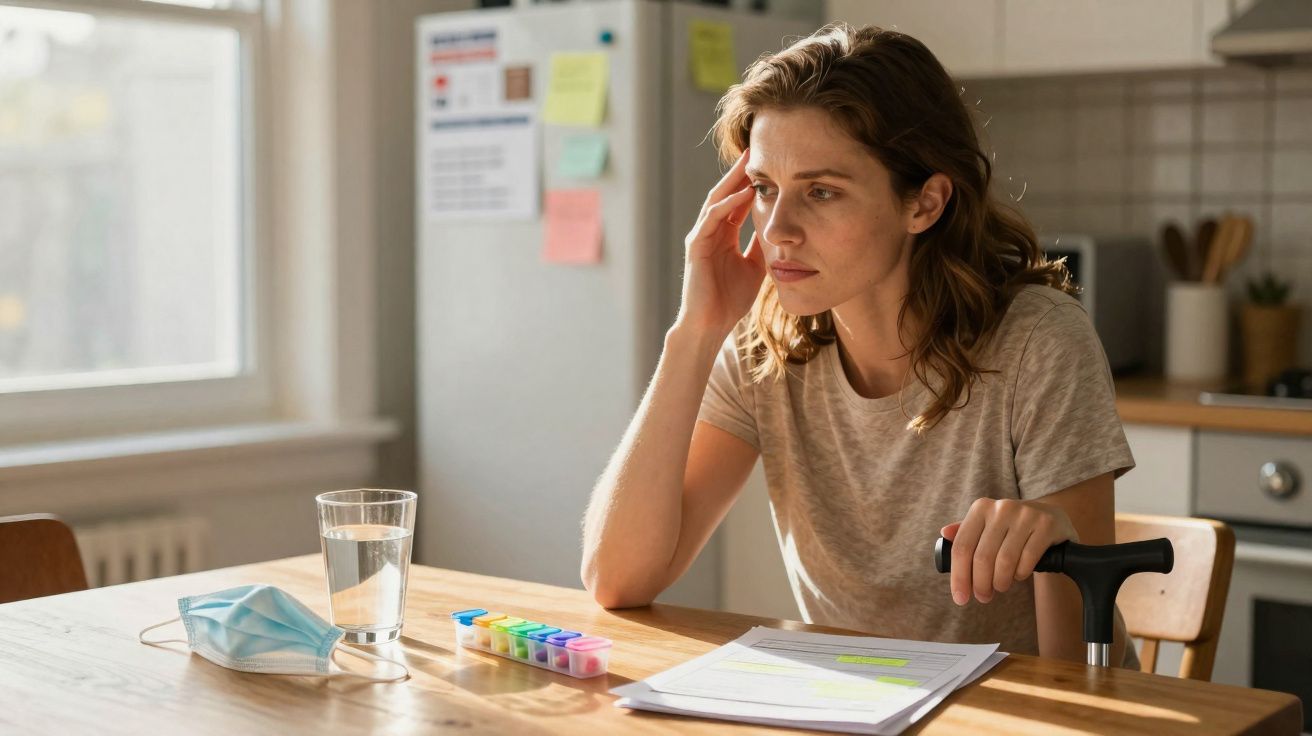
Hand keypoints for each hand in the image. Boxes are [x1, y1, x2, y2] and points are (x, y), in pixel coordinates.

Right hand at [674, 148, 766, 338]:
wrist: (711, 325)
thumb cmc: (731, 301)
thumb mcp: (756, 267)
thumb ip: (762, 246)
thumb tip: (780, 228)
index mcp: (723, 235)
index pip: (737, 200)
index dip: (752, 182)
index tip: (771, 165)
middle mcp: (710, 231)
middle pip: (726, 193)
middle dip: (741, 172)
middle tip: (757, 149)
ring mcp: (701, 236)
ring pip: (717, 199)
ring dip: (733, 180)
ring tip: (749, 162)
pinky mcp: (696, 246)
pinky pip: (712, 218)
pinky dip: (727, 204)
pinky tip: (743, 192)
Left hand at [940, 498, 1078, 605]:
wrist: (1052, 517)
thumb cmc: (1012, 528)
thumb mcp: (988, 526)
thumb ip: (966, 532)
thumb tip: (944, 533)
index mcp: (981, 508)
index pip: (962, 547)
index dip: (959, 576)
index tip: (960, 598)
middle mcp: (1001, 508)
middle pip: (982, 557)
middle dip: (980, 584)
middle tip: (983, 597)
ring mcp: (1025, 514)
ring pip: (1005, 561)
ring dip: (1001, 582)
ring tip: (1001, 587)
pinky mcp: (1046, 525)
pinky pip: (1028, 560)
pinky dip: (1021, 574)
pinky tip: (1019, 575)